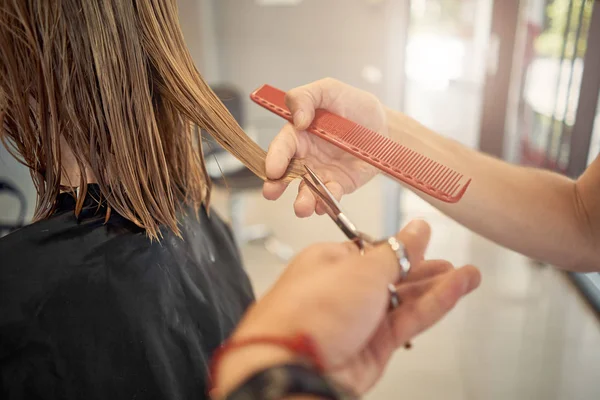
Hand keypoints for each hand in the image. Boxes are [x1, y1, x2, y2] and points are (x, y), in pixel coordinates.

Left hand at [216, 220, 480, 394]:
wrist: (291, 366)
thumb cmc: (308, 312)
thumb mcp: (360, 270)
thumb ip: (397, 252)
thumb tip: (416, 230)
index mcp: (329, 262)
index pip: (372, 250)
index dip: (401, 247)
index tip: (425, 240)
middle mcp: (343, 291)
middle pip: (391, 276)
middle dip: (424, 269)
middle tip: (451, 263)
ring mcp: (358, 321)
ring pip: (405, 300)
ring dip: (437, 287)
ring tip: (469, 275)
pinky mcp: (373, 347)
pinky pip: (408, 320)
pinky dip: (434, 305)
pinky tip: (456, 290)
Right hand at [263, 78, 387, 216]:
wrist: (384, 126)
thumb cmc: (354, 106)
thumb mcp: (329, 90)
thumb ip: (306, 97)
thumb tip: (297, 119)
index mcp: (298, 133)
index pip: (281, 146)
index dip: (274, 157)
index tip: (272, 169)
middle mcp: (305, 156)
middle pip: (286, 172)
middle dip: (276, 184)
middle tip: (271, 192)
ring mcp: (321, 172)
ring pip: (306, 189)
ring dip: (302, 199)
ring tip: (302, 207)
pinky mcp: (338, 184)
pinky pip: (330, 195)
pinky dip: (325, 202)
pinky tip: (322, 206)